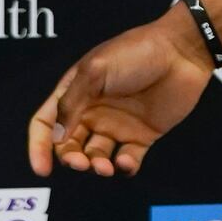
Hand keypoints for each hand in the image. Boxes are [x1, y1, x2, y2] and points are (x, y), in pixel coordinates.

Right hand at [26, 14, 214, 179]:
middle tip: (80, 163)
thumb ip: (73, 103)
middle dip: (70, 158)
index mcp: (76, 91)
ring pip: (96, 155)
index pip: (47, 123)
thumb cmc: (136, 53)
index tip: (42, 169)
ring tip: (105, 167)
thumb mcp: (96, 70)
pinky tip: (126, 163)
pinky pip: (127, 159)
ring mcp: (118, 124)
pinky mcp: (143, 135)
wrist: (182, 51)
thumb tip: (57, 137)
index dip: (39, 146)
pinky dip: (124, 167)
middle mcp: (93, 111)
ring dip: (95, 165)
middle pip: (69, 144)